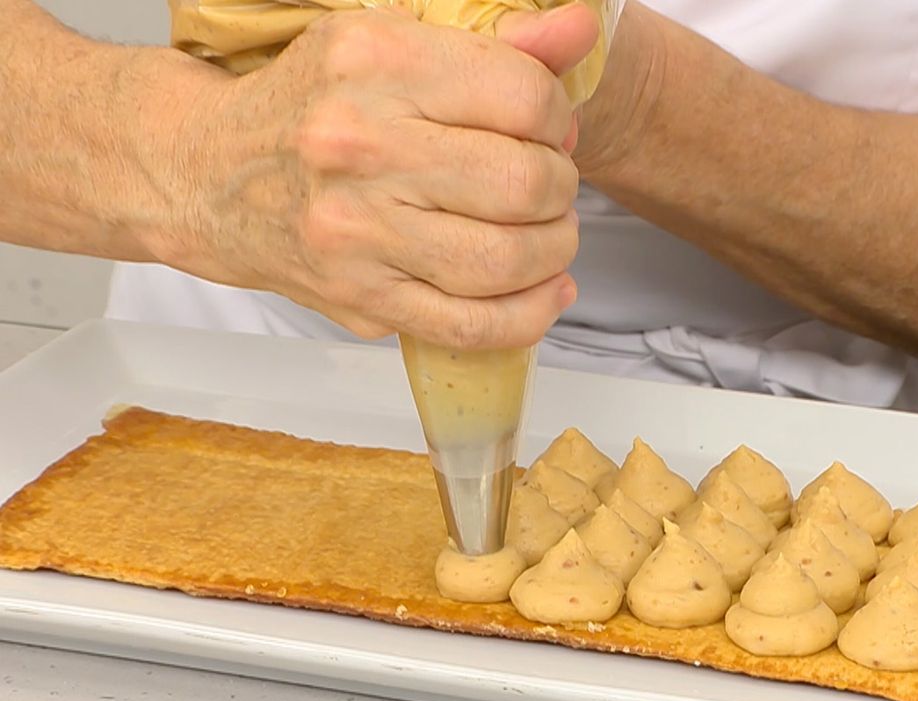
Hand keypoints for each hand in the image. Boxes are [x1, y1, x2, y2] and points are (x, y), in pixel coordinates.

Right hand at [169, 3, 598, 347]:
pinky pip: (472, 326)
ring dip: (553, 251)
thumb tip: (582, 28)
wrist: (208, 175)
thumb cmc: (314, 108)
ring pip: (505, 260)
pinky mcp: (360, 298)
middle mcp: (361, 146)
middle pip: (524, 183)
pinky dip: (529, 315)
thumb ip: (498, 44)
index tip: (547, 130)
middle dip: (560, 188)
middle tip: (548, 186)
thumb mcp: (393, 49)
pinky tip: (545, 292)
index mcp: (376, 63)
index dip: (558, 119)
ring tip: (548, 235)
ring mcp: (357, 232)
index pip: (524, 97)